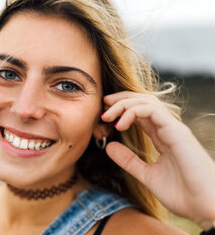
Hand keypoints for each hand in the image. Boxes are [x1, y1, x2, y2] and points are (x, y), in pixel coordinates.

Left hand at [101, 91, 214, 228]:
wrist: (206, 208)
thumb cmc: (184, 194)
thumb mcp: (147, 175)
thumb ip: (129, 161)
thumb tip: (108, 146)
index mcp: (163, 137)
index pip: (140, 113)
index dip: (121, 109)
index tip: (104, 115)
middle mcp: (168, 129)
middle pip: (143, 102)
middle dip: (121, 100)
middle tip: (103, 105)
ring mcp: (174, 129)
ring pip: (147, 102)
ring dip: (124, 104)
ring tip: (107, 115)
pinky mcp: (177, 132)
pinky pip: (153, 111)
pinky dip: (133, 112)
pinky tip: (120, 124)